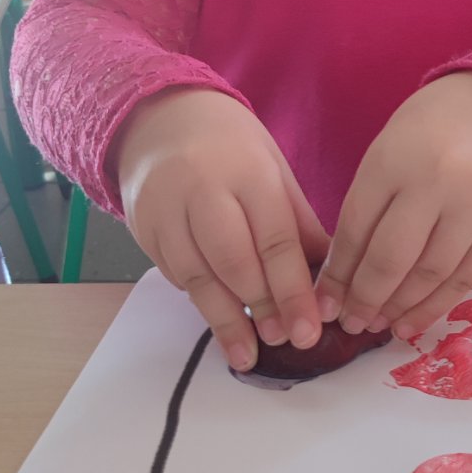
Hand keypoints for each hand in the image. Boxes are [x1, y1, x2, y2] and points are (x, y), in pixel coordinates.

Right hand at [113, 87, 328, 371]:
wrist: (160, 118)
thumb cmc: (231, 147)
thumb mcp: (274, 169)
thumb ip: (298, 223)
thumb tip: (329, 278)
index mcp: (248, 172)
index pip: (275, 239)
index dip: (293, 290)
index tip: (308, 330)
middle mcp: (203, 189)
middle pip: (233, 261)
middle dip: (261, 308)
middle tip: (284, 341)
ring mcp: (165, 209)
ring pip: (196, 275)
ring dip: (225, 320)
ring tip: (247, 354)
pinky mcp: (142, 227)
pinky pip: (173, 273)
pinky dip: (199, 299)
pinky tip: (219, 322)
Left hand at [316, 73, 471, 343]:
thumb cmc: (433, 131)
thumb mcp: (389, 153)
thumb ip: (367, 209)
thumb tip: (340, 280)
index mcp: (395, 158)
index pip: (356, 228)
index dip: (337, 273)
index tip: (323, 303)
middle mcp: (438, 180)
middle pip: (392, 258)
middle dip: (365, 299)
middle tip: (350, 323)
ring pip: (431, 274)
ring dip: (401, 308)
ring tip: (379, 325)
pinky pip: (468, 277)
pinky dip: (438, 305)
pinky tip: (414, 320)